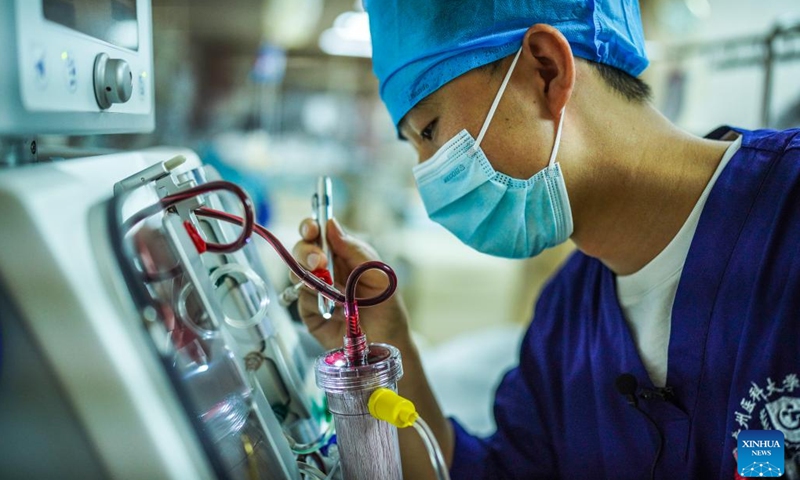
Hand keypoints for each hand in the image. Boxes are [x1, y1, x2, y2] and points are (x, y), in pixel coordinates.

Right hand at [291, 218, 410, 350]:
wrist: (386, 341)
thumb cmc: (386, 305)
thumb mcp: (377, 273)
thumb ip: (354, 249)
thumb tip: (331, 224)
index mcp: (342, 254)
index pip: (319, 234)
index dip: (310, 227)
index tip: (312, 229)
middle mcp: (325, 269)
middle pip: (301, 251)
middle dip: (306, 252)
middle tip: (319, 262)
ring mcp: (315, 290)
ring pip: (296, 273)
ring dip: (310, 277)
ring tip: (332, 289)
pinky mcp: (309, 312)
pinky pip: (301, 300)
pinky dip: (315, 301)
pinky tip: (333, 309)